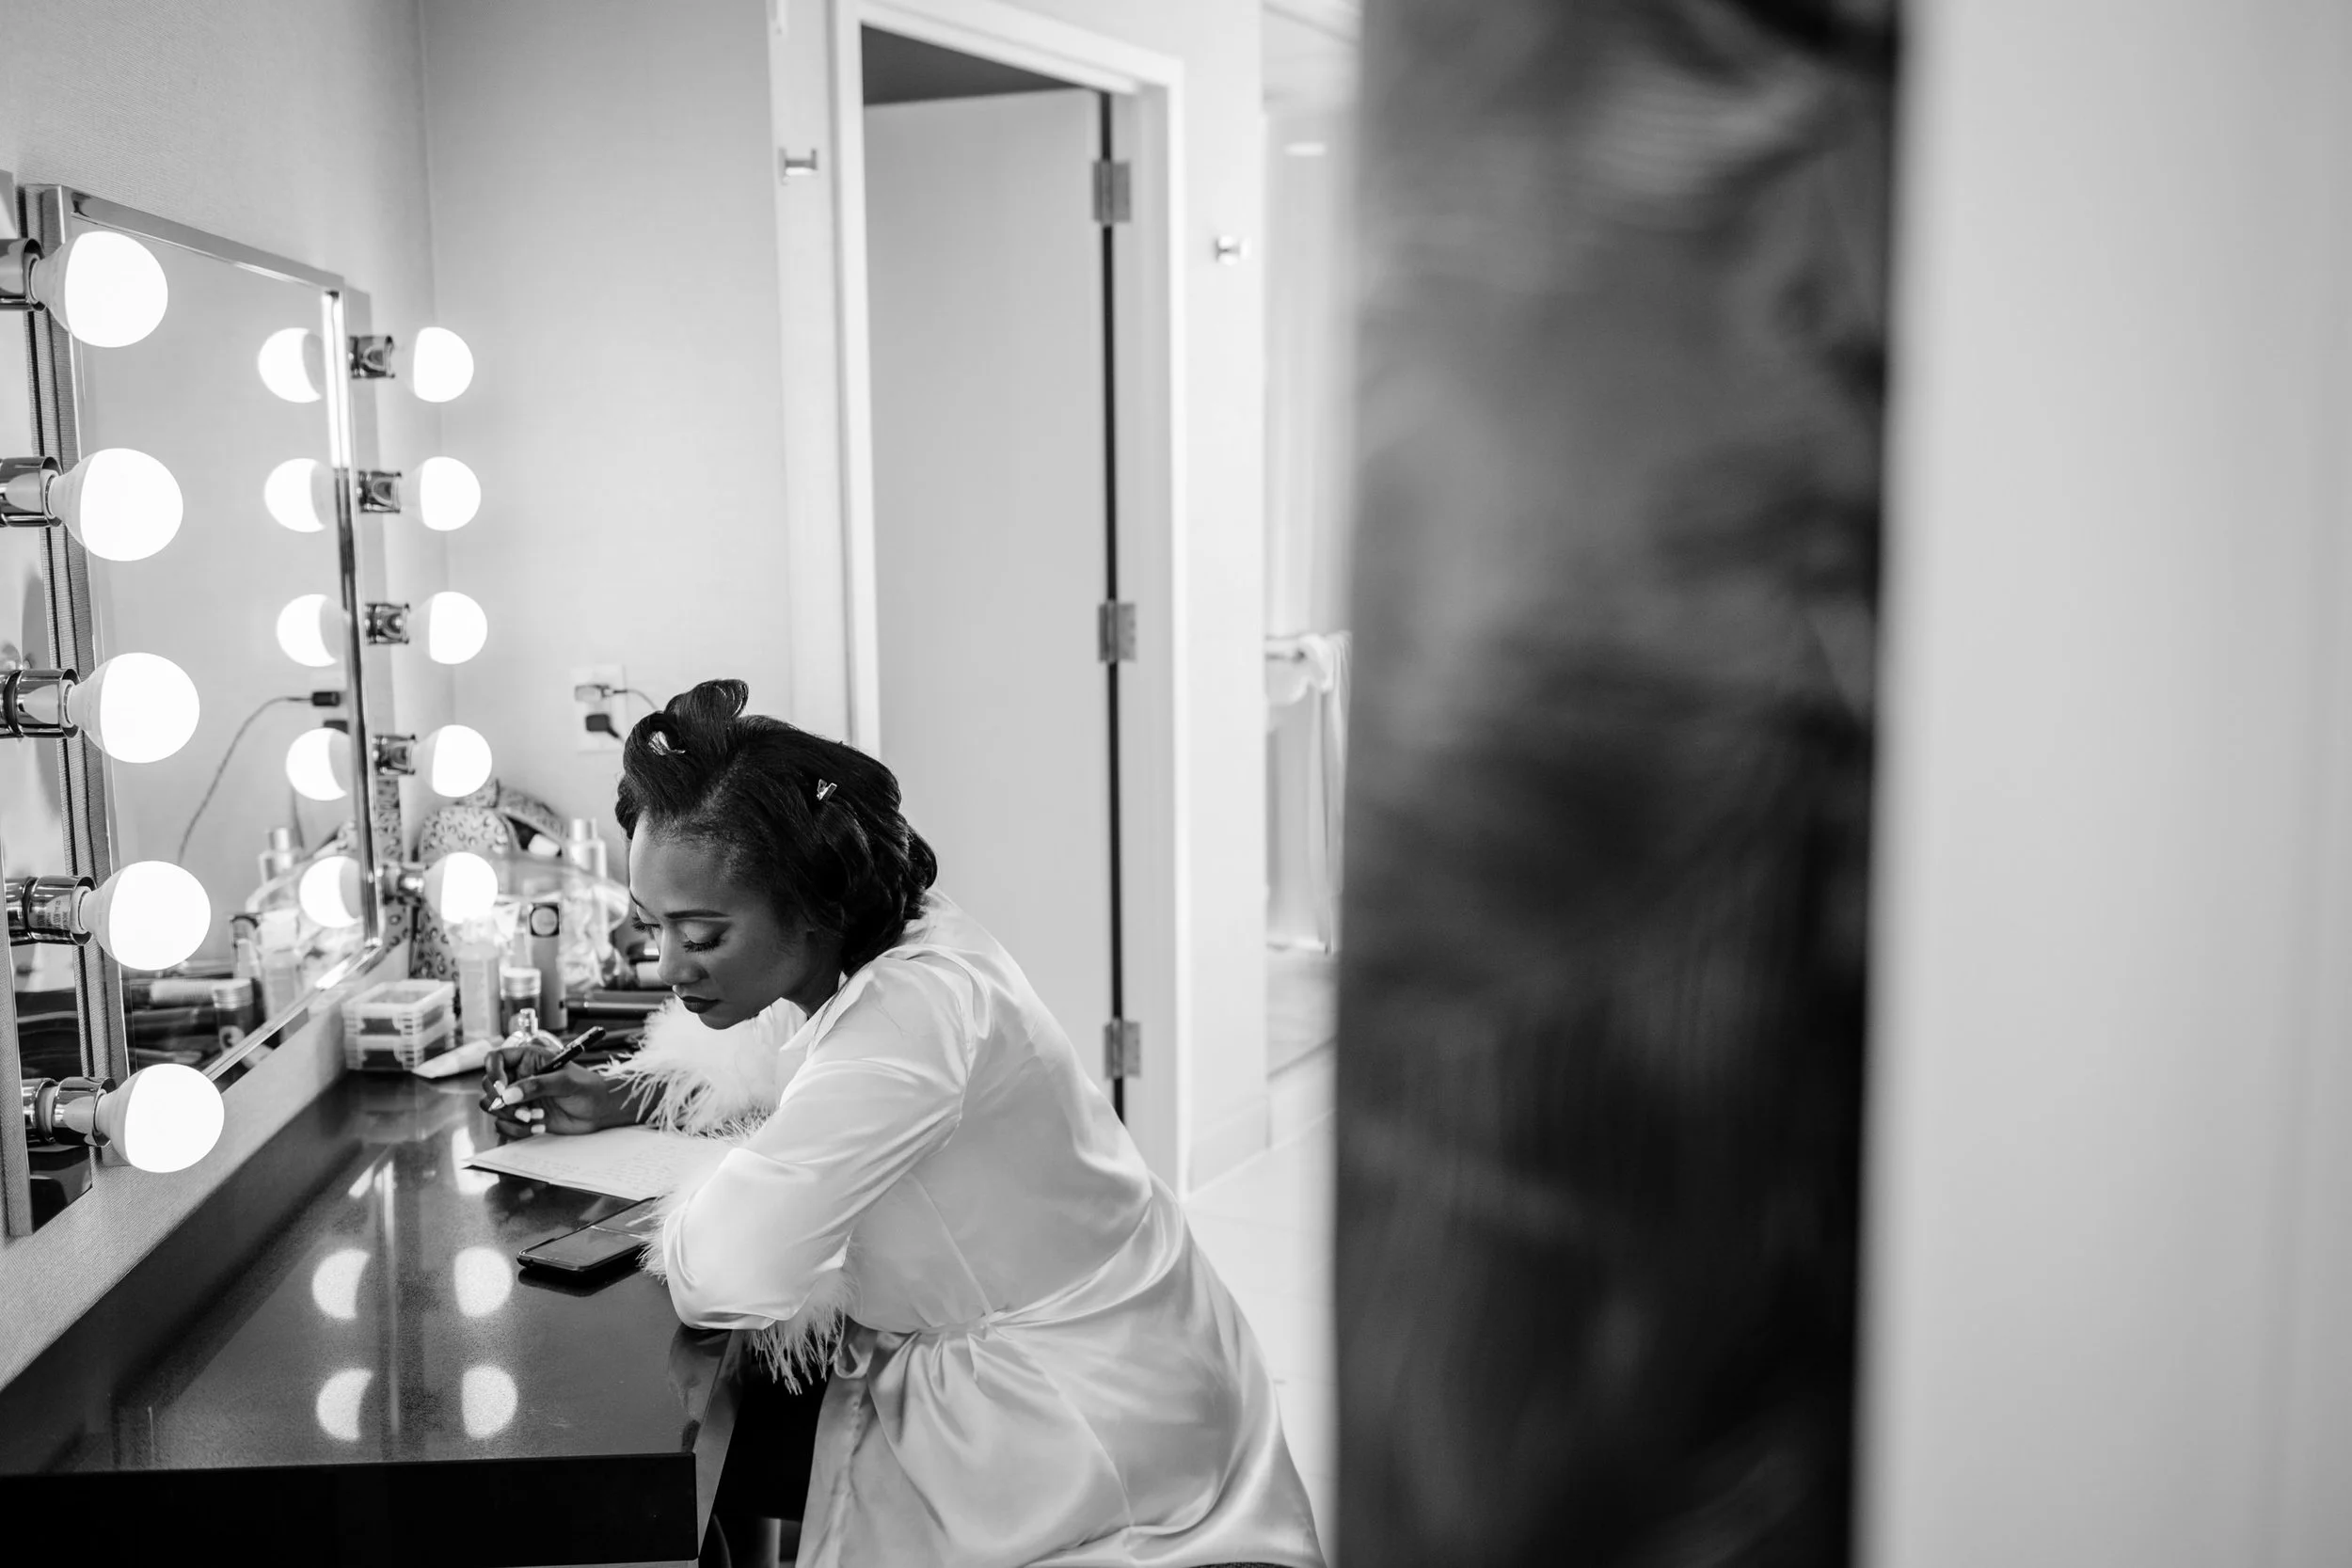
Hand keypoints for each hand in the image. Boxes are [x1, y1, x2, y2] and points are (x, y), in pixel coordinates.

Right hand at [479, 1052, 637, 1137]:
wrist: (600, 1112)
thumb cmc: (588, 1089)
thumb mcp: (566, 1082)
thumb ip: (537, 1086)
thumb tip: (507, 1094)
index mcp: (529, 1059)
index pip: (495, 1059)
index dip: (493, 1072)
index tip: (502, 1088)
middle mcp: (520, 1077)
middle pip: (489, 1086)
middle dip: (502, 1102)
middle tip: (524, 1111)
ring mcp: (520, 1098)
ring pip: (494, 1107)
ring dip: (510, 1117)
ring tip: (537, 1118)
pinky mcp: (522, 1116)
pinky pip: (504, 1125)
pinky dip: (518, 1129)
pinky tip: (540, 1127)